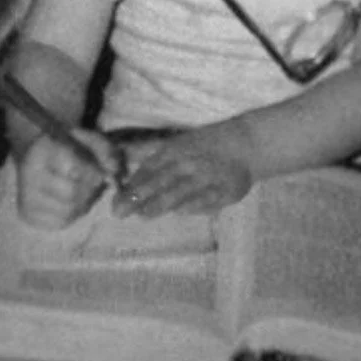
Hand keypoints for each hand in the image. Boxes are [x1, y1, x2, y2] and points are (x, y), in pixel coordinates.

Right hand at [16, 129, 115, 229]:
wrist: (39, 155)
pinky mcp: (28, 215)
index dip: (93, 172)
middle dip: (89, 190)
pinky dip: (73, 214)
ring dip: (84, 203)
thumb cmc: (68, 146)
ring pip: (68, 211)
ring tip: (83, 190)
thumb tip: (114, 172)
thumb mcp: (89, 139)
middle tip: (92, 182)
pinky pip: (60, 222)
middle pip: (72, 193)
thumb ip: (107, 150)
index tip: (97, 169)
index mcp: (44, 148)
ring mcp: (26, 196)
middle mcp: (29, 173)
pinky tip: (71, 201)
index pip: (74, 168)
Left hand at [111, 122, 253, 217]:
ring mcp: (208, 175)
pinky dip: (193, 205)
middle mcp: (190, 162)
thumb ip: (149, 155)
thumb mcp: (176, 145)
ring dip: (161, 203)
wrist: (245, 145)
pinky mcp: (225, 189)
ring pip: (182, 190)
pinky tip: (179, 212)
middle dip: (139, 196)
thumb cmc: (203, 147)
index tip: (116, 201)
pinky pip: (207, 198)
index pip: (149, 169)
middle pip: (161, 180)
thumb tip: (119, 156)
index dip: (132, 186)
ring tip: (143, 215)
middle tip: (120, 212)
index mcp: (175, 150)